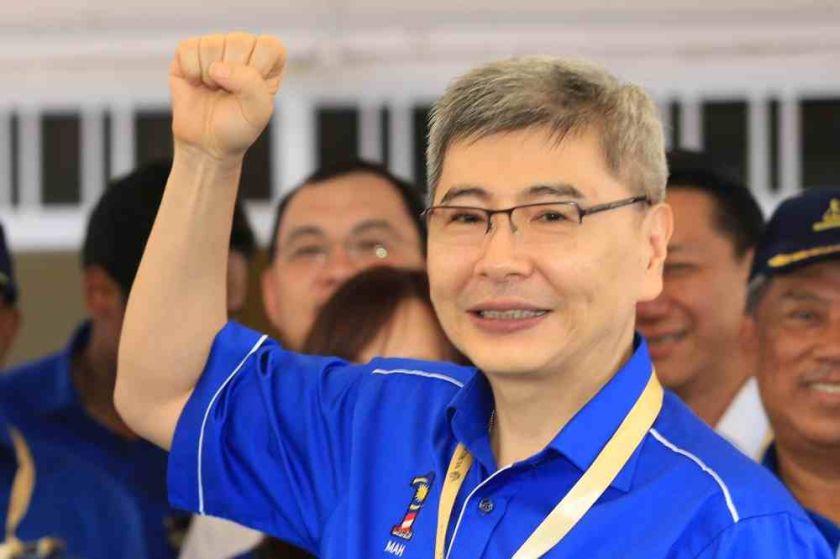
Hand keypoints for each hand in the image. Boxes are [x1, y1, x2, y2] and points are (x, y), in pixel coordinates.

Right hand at [170, 33, 285, 159]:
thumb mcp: (258, 112)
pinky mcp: (189, 51)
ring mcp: (216, 46)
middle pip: (239, 42)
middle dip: (232, 77)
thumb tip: (218, 68)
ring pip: (212, 45)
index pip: (270, 47)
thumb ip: (251, 85)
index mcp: (268, 60)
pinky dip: (191, 72)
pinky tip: (197, 83)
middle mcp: (244, 48)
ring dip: (210, 76)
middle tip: (229, 93)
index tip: (251, 93)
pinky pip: (188, 49)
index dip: (259, 71)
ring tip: (213, 89)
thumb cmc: (237, 126)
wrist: (206, 142)